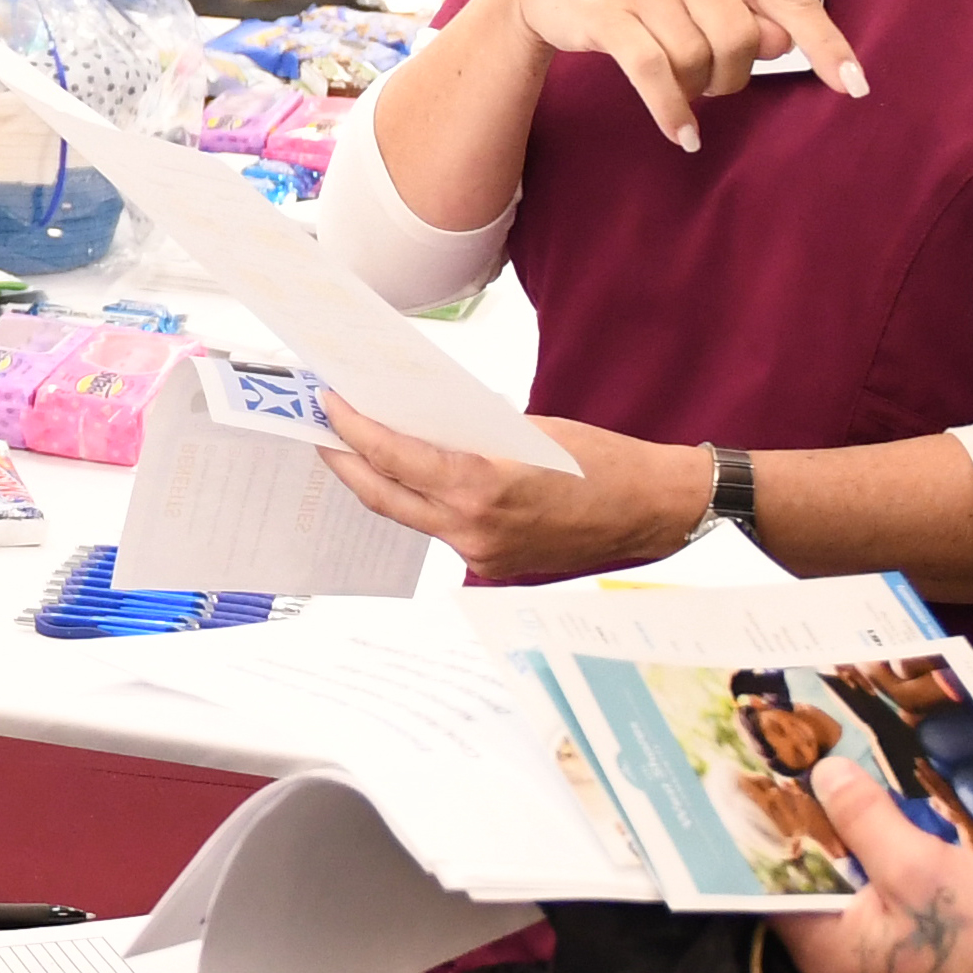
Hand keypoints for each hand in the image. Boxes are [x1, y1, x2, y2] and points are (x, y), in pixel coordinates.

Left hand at [313, 401, 706, 579]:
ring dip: (382, 484)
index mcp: (483, 487)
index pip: (395, 458)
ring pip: (411, 515)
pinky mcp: (492, 567)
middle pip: (386, 495)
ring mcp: (481, 555)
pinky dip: (423, 502)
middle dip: (347, 462)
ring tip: (357, 452)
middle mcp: (474, 529)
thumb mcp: (527, 430)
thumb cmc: (600, 461)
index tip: (329, 405)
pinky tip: (412, 480)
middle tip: (322, 431)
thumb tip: (416, 422)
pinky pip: (442, 530)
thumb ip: (467, 434)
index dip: (354, 430)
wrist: (650, 511)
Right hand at [476, 0, 863, 150]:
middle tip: (714, 80)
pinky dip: (673, 111)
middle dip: (735, 75)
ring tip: (684, 87)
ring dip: (697, 90)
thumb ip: (745, 8)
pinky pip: (655, 75)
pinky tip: (683, 133)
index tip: (854, 85)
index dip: (826, 44)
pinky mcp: (605, 13)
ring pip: (698, 60)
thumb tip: (787, 42)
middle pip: (742, 39)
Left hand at [782, 757, 972, 972]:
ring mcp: (871, 943)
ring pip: (843, 874)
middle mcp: (835, 950)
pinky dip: (874, 848)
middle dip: (808, 823)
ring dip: (845, 831)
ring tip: (832, 770)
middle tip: (797, 762)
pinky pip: (874, 882)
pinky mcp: (903, 931)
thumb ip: (863, 818)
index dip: (765, 831)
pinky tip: (877, 805)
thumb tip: (822, 772)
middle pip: (806, 875)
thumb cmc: (971, 929)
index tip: (760, 780)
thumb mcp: (914, 864)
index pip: (769, 883)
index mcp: (820, 944)